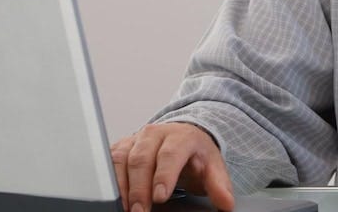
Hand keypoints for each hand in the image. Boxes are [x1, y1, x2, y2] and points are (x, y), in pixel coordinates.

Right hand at [109, 122, 234, 211]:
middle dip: (139, 188)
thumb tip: (226, 203)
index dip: (164, 175)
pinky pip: (111, 161)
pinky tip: (116, 198)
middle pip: (142, 159)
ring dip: (122, 186)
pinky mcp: (122, 147)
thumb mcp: (212, 167)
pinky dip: (111, 180)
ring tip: (128, 209)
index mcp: (181, 136)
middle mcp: (155, 134)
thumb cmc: (195, 155)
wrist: (181, 137)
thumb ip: (219, 185)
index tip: (160, 196)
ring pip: (123, 159)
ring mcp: (136, 139)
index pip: (170, 154)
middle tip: (141, 211)